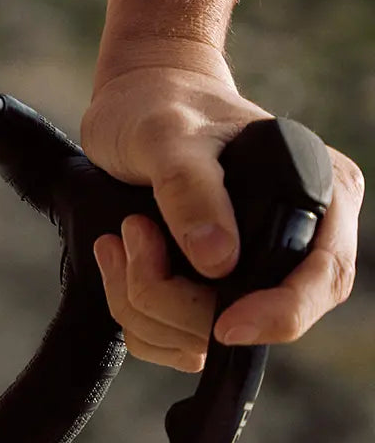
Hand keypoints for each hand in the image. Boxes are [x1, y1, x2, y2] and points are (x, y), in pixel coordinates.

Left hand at [81, 42, 363, 371]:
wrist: (131, 104)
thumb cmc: (159, 107)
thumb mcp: (167, 136)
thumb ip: (190, 189)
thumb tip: (219, 260)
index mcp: (320, 197)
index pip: (324, 278)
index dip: (281, 313)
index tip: (225, 326)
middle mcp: (296, 239)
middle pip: (260, 318)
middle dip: (179, 299)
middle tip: (132, 236)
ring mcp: (250, 267)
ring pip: (203, 336)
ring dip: (143, 301)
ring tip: (120, 238)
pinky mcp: (207, 287)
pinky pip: (173, 337)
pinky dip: (135, 313)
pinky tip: (118, 259)